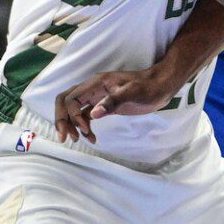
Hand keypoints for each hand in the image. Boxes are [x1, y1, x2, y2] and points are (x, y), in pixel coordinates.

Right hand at [54, 67, 178, 142]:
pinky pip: (85, 116)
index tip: (84, 129)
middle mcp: (92, 89)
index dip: (71, 115)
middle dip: (62, 119)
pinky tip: (92, 138)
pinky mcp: (103, 106)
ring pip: (73, 110)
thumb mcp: (133, 92)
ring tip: (78, 140)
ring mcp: (97, 98)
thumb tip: (93, 114)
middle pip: (65, 102)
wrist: (161, 87)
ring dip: (71, 125)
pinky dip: (83, 127)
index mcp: (96, 83)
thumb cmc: (148, 86)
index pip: (70, 98)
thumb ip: (113, 101)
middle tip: (66, 138)